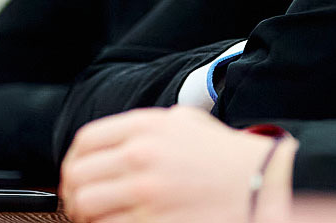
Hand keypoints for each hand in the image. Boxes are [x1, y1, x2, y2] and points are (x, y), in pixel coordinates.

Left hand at [61, 105, 296, 222]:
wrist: (263, 185)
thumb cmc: (227, 157)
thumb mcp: (187, 121)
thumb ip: (149, 125)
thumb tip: (117, 142)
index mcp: (145, 127)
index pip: (85, 141)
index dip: (73, 161)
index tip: (75, 174)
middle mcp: (141, 157)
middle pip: (78, 175)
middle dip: (72, 192)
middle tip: (78, 203)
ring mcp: (146, 194)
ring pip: (87, 207)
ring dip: (83, 216)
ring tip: (93, 220)